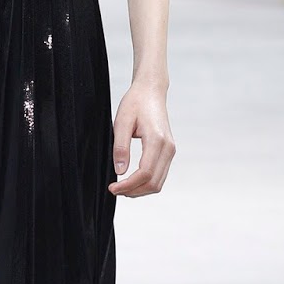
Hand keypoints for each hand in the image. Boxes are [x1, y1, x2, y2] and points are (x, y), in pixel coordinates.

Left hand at [108, 83, 174, 197]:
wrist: (151, 91)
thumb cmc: (136, 103)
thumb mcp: (121, 122)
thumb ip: (120, 147)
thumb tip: (120, 171)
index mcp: (157, 140)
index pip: (144, 173)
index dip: (128, 185)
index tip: (112, 187)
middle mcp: (168, 148)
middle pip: (153, 183)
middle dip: (133, 191)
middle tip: (114, 190)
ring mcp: (170, 151)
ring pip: (158, 182)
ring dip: (140, 190)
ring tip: (122, 187)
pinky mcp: (168, 152)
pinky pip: (159, 175)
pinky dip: (146, 183)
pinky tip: (132, 181)